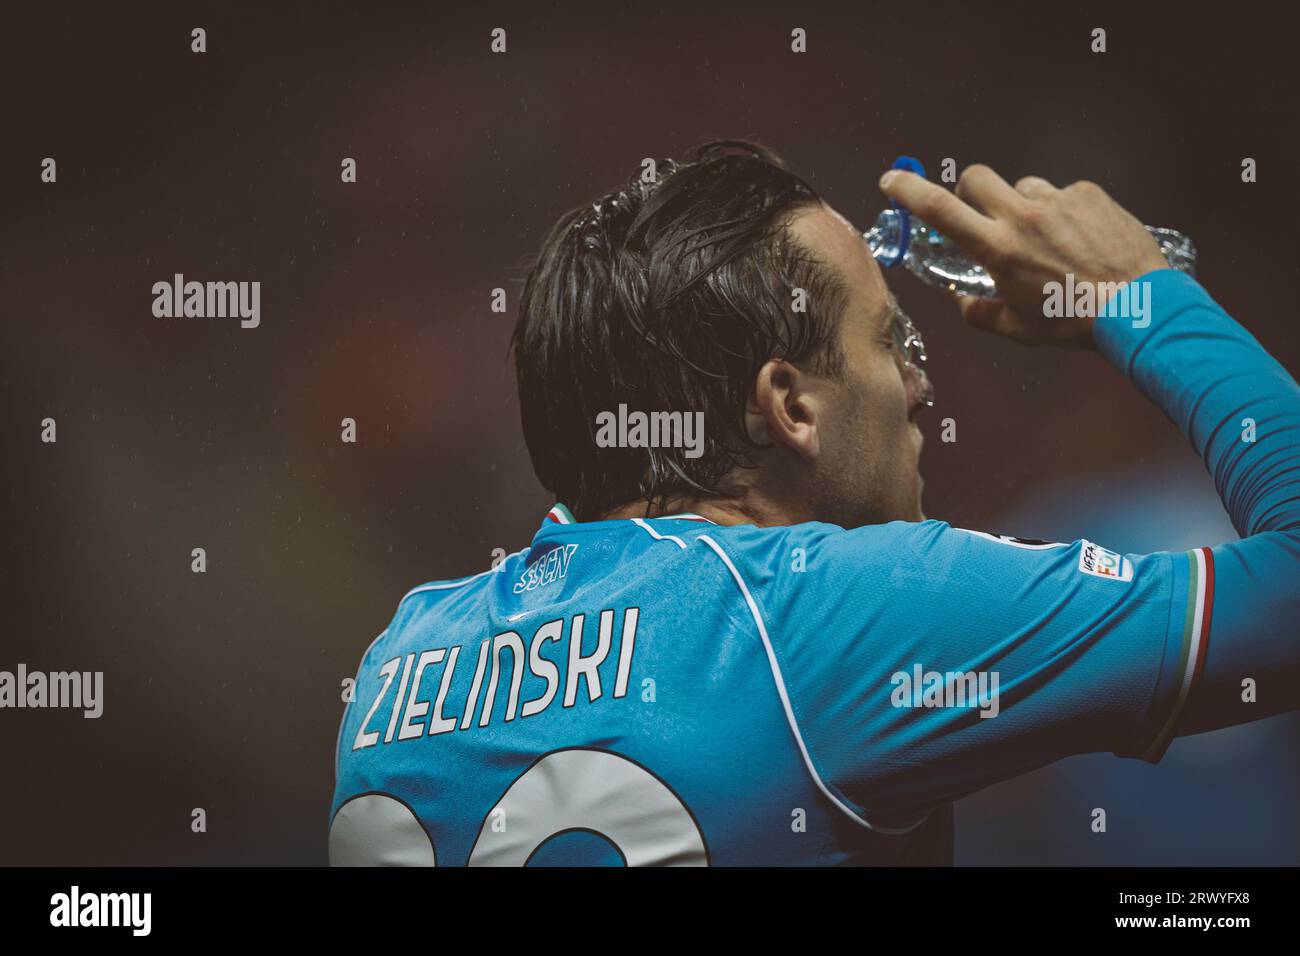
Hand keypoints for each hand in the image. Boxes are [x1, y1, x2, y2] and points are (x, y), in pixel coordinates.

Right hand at [878, 165, 1168, 348]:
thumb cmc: (1074, 322)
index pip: (940, 210)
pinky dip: (1062, 212)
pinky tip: (1079, 238)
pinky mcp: (1088, 193)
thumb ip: (981, 313)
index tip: (891, 180)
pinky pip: (1062, 193)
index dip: (909, 189)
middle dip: (969, 192)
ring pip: (1022, 187)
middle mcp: (1023, 216)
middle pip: (975, 178)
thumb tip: (964, 302)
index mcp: (998, 249)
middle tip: (981, 215)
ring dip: (1022, 206)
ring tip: (1046, 238)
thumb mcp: (1019, 329)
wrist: (1140, 307)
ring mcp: (1058, 200)